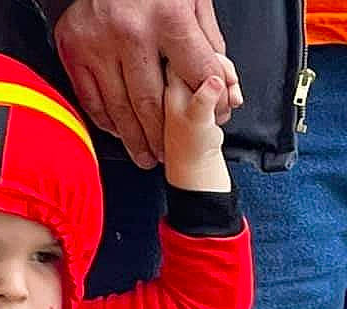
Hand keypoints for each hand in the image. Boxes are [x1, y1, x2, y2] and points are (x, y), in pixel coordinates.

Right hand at [54, 0, 241, 168]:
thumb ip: (206, 39)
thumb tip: (221, 82)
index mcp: (167, 15)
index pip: (196, 73)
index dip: (211, 101)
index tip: (217, 117)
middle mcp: (130, 33)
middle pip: (151, 103)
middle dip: (164, 136)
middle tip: (169, 154)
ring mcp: (98, 45)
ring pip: (120, 109)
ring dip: (135, 139)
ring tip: (146, 155)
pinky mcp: (74, 50)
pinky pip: (92, 99)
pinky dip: (108, 122)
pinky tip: (121, 133)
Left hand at [164, 62, 230, 191]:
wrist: (197, 165)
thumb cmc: (190, 148)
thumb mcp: (197, 121)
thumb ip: (203, 101)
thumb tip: (215, 82)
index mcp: (168, 86)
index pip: (185, 51)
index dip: (207, 57)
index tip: (220, 73)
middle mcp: (174, 83)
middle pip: (201, 54)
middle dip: (222, 67)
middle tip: (229, 85)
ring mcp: (188, 88)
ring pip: (211, 65)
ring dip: (228, 78)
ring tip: (231, 98)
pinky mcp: (201, 95)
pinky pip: (217, 78)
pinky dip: (229, 87)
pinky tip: (232, 100)